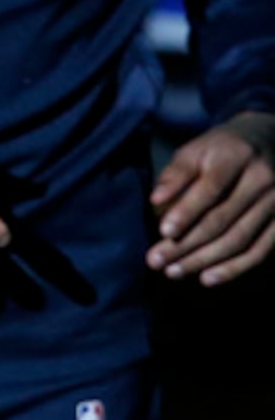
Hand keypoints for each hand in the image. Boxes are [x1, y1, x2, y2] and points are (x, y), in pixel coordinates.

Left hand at [148, 111, 274, 283]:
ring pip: (239, 239)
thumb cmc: (222, 148)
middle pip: (222, 219)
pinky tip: (207, 278)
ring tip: (174, 272)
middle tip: (156, 261)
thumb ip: (176, 173)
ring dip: (205, 260)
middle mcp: (262, 180)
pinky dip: (234, 268)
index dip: (186, 211)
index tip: (163, 231)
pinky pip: (260, 250)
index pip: (210, 188)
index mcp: (236, 156)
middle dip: (187, 244)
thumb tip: (155, 200)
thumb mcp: (197, 148)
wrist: (270, 141)